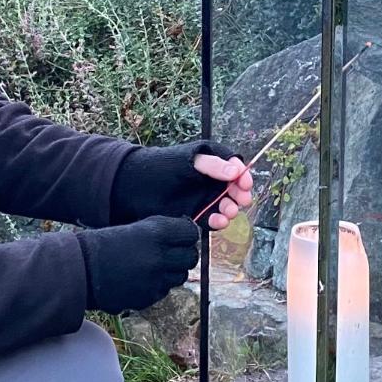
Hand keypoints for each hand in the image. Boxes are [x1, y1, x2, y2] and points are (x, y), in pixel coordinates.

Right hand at [79, 215, 200, 313]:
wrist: (81, 269)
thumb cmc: (106, 244)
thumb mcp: (136, 228)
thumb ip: (163, 231)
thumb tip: (188, 235)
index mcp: (157, 233)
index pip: (190, 233)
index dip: (186, 234)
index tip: (180, 236)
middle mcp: (160, 257)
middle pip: (191, 257)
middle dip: (183, 254)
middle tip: (170, 253)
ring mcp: (155, 280)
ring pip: (180, 276)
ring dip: (172, 272)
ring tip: (153, 267)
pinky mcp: (148, 298)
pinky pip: (164, 290)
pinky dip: (157, 286)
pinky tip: (141, 279)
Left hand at [113, 140, 252, 229]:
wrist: (136, 185)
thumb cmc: (162, 165)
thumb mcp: (188, 160)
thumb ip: (212, 166)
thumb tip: (236, 172)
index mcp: (211, 160)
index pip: (234, 165)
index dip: (242, 174)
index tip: (245, 183)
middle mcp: (211, 179)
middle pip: (234, 187)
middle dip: (239, 194)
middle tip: (242, 200)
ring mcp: (204, 197)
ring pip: (226, 204)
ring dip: (231, 209)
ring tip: (229, 212)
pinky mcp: (196, 213)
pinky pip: (213, 219)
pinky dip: (218, 221)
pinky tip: (218, 221)